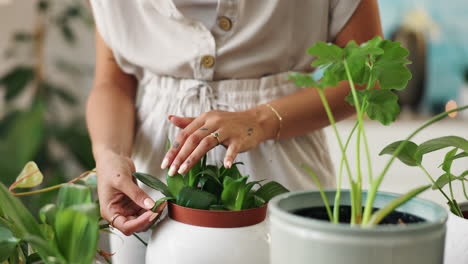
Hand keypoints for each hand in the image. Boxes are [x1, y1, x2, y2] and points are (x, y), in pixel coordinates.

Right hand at [95, 149, 165, 234]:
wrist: (113, 157)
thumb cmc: (111, 167)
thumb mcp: (122, 180)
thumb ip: (136, 194)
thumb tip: (150, 206)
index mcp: (109, 211)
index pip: (126, 227)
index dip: (140, 223)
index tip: (152, 213)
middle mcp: (118, 213)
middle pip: (136, 226)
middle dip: (149, 219)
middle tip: (160, 207)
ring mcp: (127, 209)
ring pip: (143, 220)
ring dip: (153, 214)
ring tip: (162, 204)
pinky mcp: (134, 203)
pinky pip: (145, 210)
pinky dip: (153, 208)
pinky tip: (160, 202)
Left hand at [160, 107, 277, 175]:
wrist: (255, 121)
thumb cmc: (229, 123)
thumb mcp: (209, 120)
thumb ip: (190, 122)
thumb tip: (170, 118)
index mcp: (204, 118)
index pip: (184, 134)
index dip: (173, 149)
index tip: (164, 164)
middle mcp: (213, 122)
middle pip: (192, 139)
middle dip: (179, 156)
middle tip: (171, 172)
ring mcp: (227, 130)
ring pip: (207, 143)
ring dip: (193, 157)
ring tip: (183, 171)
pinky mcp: (240, 138)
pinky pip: (233, 148)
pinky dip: (229, 156)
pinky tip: (225, 166)